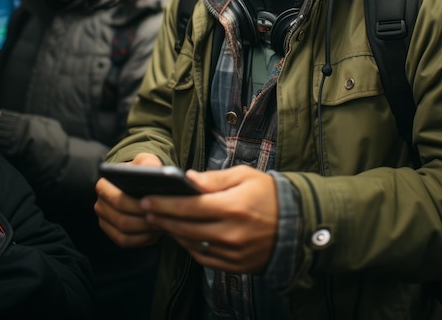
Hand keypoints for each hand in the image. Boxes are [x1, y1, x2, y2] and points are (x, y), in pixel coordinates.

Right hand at [94, 153, 163, 247]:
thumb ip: (148, 163)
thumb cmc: (143, 171)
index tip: (152, 203)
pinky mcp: (114, 234)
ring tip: (161, 223)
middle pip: (120, 218)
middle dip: (142, 219)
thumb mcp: (146, 161)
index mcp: (104, 185)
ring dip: (143, 230)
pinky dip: (141, 239)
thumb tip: (154, 170)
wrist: (140, 184)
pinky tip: (156, 232)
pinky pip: (126, 242)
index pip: (116, 198)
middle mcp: (101, 205)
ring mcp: (106, 222)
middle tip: (160, 217)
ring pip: (123, 232)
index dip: (134, 204)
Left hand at [140, 165, 277, 273]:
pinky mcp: (236, 266)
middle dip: (161, 218)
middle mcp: (231, 233)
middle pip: (185, 227)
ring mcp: (233, 252)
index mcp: (233, 207)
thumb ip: (214, 179)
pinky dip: (189, 246)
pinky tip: (182, 235)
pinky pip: (204, 258)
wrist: (297, 224)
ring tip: (160, 220)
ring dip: (172, 233)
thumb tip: (187, 178)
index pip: (189, 207)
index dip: (164, 204)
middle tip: (144, 209)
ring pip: (191, 244)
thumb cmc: (269, 194)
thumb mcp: (245, 176)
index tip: (146, 199)